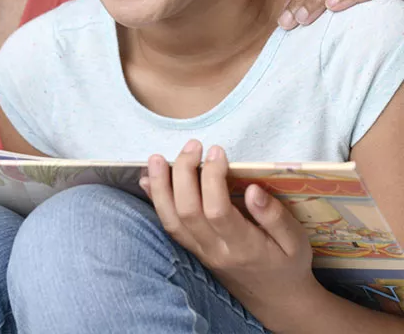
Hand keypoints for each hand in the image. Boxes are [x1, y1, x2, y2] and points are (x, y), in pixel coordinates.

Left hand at [141, 141, 317, 328]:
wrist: (276, 300)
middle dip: (184, 172)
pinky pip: (168, 226)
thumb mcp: (297, 242)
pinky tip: (147, 179)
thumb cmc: (288, 264)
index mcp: (244, 247)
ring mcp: (200, 252)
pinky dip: (156, 200)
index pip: (217, 210)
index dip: (212, 178)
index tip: (217, 151)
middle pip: (188, 210)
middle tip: (193, 145)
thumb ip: (275, 217)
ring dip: (160, 185)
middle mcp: (215, 251)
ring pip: (171, 219)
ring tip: (158, 157)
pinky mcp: (191, 250)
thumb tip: (252, 190)